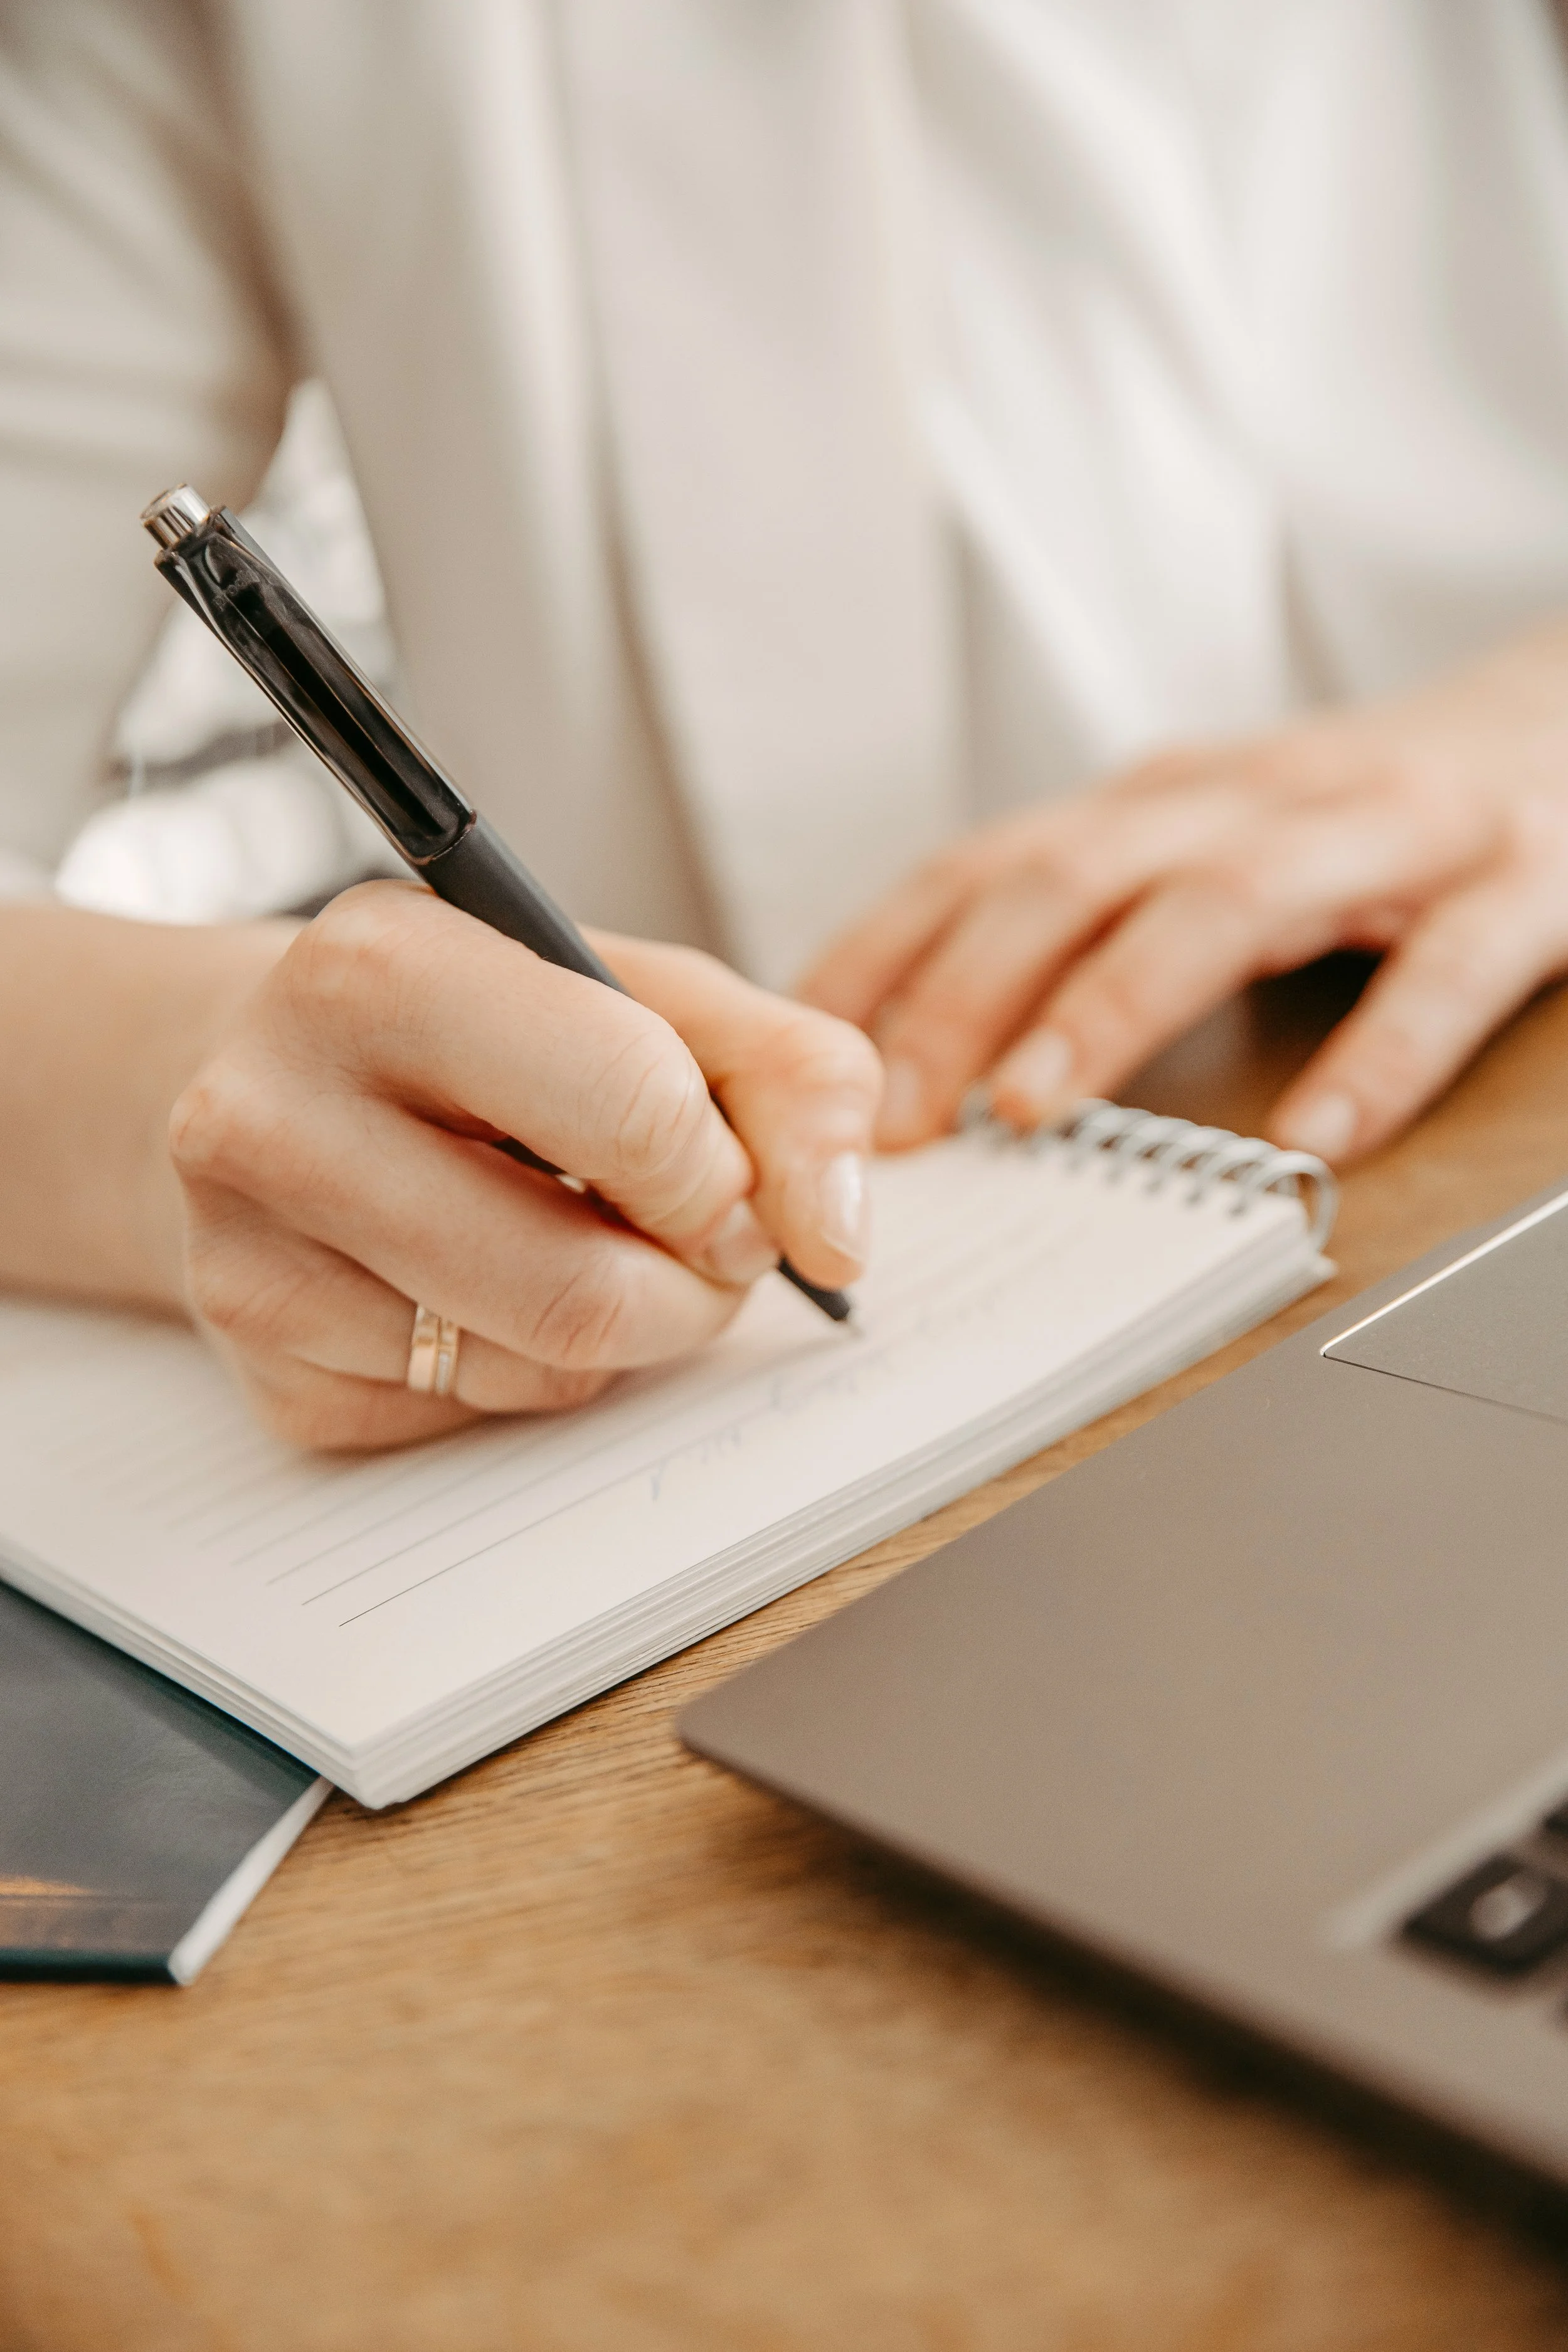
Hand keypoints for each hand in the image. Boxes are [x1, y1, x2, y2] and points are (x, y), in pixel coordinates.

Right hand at [170, 883, 879, 1448]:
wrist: (272, 1073)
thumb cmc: (486, 1027)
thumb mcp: (652, 993)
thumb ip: (793, 1076)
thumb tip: (838, 1240)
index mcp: (382, 969)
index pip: (639, 1115)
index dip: (725, 1174)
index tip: (724, 1172)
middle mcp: (272, 1113)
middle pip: (588, 1290)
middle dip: (693, 1285)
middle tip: (689, 1237)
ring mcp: (245, 1261)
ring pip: (540, 1372)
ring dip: (621, 1332)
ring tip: (576, 1237)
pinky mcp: (265, 1380)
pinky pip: (471, 1421)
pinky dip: (522, 1369)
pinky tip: (480, 1283)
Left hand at [800, 621, 1567, 1165]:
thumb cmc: (1352, 817)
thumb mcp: (1200, 844)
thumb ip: (1084, 918)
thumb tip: (917, 1038)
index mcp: (1163, 800)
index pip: (987, 862)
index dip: (883, 952)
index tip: (797, 1053)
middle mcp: (1251, 799)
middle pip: (1075, 877)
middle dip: (961, 993)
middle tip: (890, 1112)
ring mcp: (1384, 833)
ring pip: (1227, 902)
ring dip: (1114, 1003)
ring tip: (1033, 1104)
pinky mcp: (1517, 885)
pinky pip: (1443, 974)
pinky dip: (1376, 1055)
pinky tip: (1315, 1135)